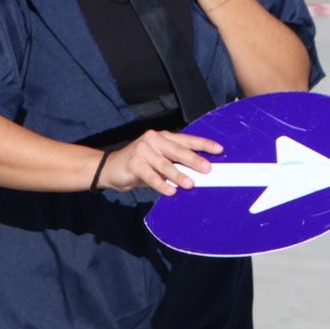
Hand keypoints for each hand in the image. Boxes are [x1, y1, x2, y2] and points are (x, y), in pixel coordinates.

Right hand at [100, 129, 222, 195]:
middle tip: (207, 169)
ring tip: (190, 184)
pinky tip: (170, 191)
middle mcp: (153, 140)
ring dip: (178, 175)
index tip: (219, 150)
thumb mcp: (159, 160)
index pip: (187, 139)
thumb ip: (175, 163)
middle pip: (178, 150)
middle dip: (194, 160)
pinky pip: (151, 176)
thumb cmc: (140, 165)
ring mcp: (143, 150)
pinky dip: (161, 184)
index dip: (203, 144)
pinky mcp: (134, 163)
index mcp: (163, 137)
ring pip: (165, 164)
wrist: (110, 168)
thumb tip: (199, 173)